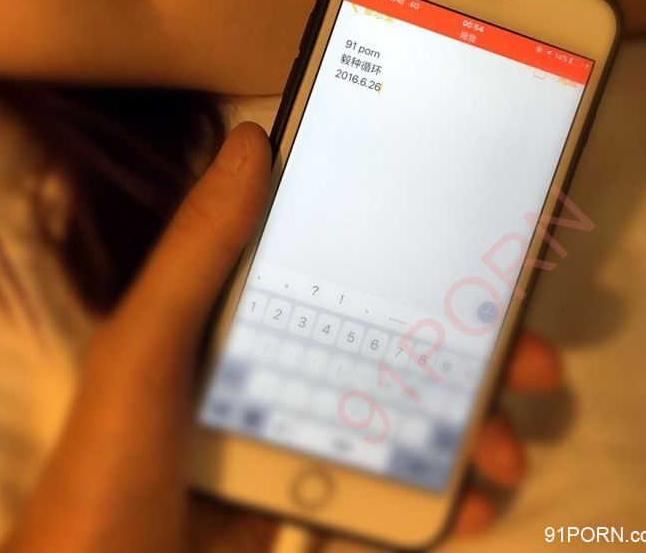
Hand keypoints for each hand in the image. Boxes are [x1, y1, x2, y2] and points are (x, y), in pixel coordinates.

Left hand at [0, 121, 562, 552]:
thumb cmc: (112, 467)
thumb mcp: (147, 349)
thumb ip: (197, 252)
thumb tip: (252, 139)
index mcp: (244, 317)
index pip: (343, 267)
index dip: (413, 255)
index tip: (478, 247)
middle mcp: (281, 368)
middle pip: (394, 342)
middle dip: (474, 350)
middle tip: (533, 362)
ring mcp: (301, 442)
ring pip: (407, 417)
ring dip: (473, 427)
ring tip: (506, 451)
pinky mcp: (313, 507)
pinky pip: (392, 494)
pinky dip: (444, 496)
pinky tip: (475, 502)